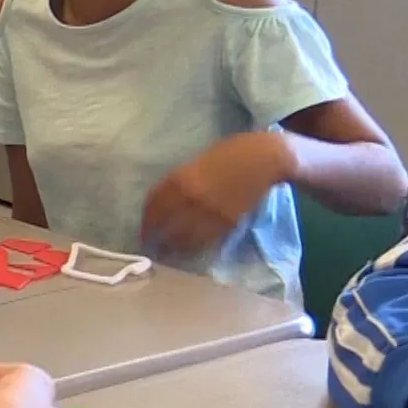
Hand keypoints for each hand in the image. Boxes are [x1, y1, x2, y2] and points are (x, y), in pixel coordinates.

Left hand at [141, 132, 289, 255]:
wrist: (264, 158)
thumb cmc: (229, 154)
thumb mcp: (195, 164)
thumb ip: (179, 183)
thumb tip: (166, 204)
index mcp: (179, 179)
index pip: (153, 207)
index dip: (146, 222)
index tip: (144, 230)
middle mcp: (190, 197)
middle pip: (164, 226)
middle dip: (154, 239)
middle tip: (151, 247)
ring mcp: (209, 212)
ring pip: (182, 238)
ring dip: (172, 247)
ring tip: (167, 253)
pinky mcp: (227, 223)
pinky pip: (204, 240)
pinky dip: (192, 247)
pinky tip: (187, 250)